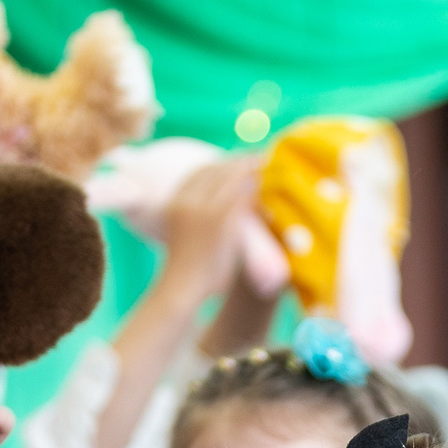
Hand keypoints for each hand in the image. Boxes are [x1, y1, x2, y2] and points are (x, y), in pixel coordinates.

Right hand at [161, 156, 260, 301]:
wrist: (180, 293)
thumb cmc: (186, 275)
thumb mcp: (185, 242)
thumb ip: (195, 224)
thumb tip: (209, 224)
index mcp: (174, 203)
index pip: (201, 172)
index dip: (224, 163)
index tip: (242, 158)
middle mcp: (187, 201)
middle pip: (217, 170)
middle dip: (241, 161)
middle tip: (264, 155)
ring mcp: (202, 209)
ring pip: (231, 178)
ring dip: (253, 168)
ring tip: (272, 163)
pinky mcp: (220, 220)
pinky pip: (242, 195)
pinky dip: (258, 186)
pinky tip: (273, 182)